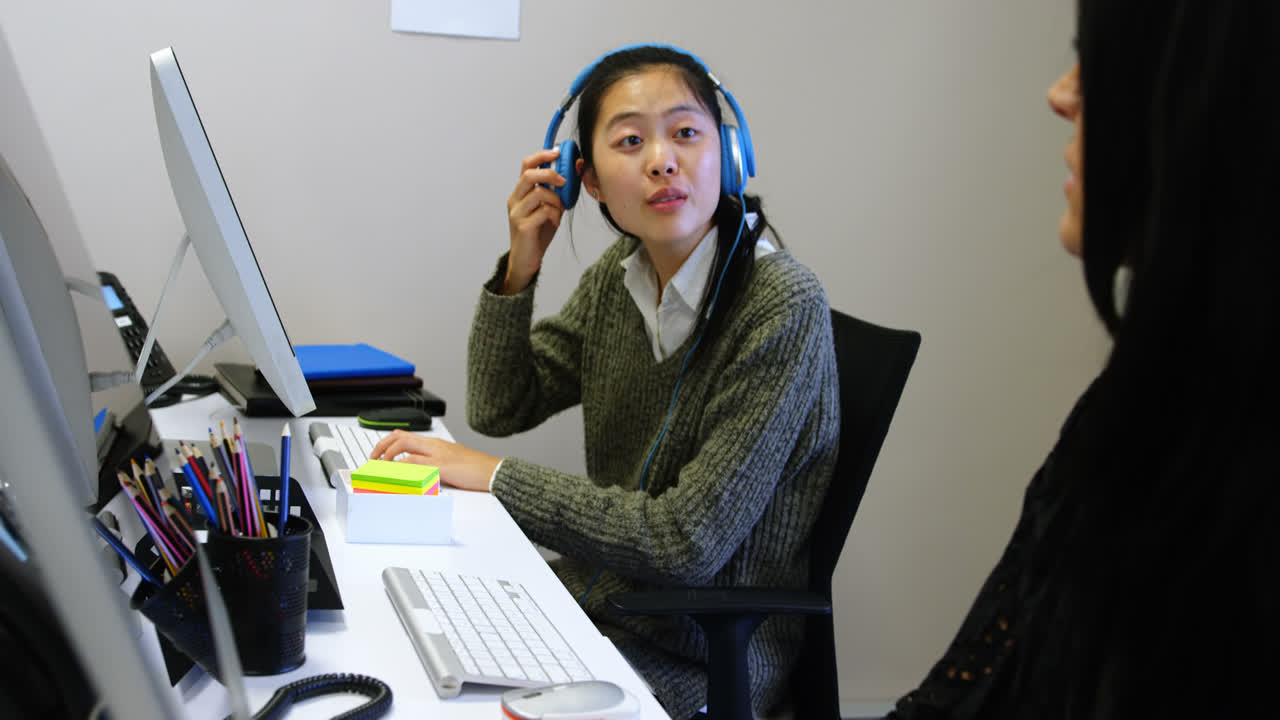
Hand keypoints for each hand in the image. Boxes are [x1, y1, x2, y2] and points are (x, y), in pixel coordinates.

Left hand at [369, 430, 500, 492]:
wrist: (494, 472)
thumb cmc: (477, 471)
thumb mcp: (453, 464)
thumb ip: (435, 466)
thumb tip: (418, 475)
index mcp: (437, 444)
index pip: (406, 435)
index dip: (388, 442)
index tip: (379, 453)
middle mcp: (434, 445)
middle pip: (400, 437)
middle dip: (381, 447)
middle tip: (372, 459)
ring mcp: (437, 454)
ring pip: (403, 447)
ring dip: (386, 457)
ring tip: (378, 469)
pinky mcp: (441, 466)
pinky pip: (414, 463)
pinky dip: (399, 469)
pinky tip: (394, 476)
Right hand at [504, 148, 565, 293]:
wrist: (526, 260)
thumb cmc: (537, 234)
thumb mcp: (548, 209)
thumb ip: (556, 193)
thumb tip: (573, 174)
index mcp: (520, 193)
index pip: (526, 165)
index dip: (542, 156)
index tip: (558, 152)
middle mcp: (515, 200)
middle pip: (529, 175)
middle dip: (550, 174)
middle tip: (564, 182)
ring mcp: (517, 213)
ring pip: (540, 193)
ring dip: (556, 201)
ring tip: (559, 212)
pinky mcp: (522, 226)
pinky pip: (544, 211)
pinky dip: (555, 215)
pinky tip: (555, 223)